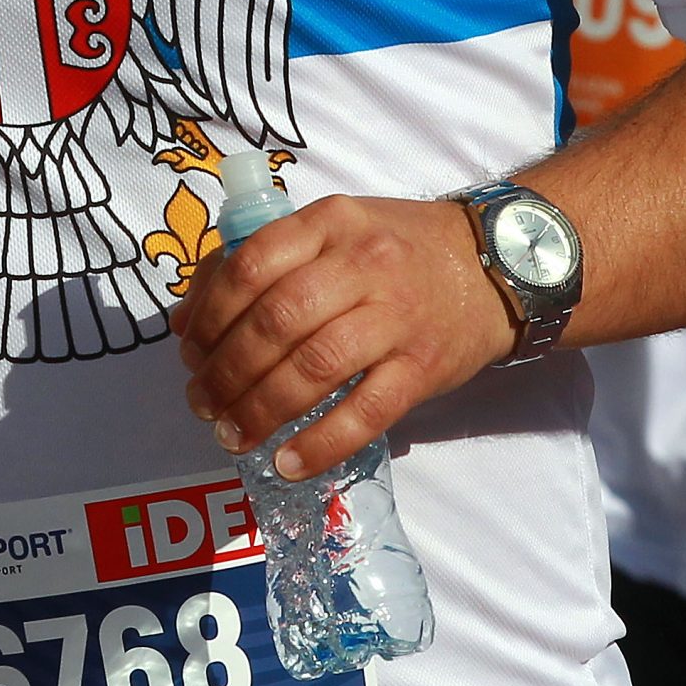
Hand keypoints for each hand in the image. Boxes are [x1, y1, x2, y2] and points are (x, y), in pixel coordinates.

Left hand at [168, 193, 515, 476]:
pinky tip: (286, 463)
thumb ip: (263, 262)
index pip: (252, 265)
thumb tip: (188, 319)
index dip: (210, 313)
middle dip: (227, 370)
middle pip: (277, 321)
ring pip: (314, 368)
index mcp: (330, 222)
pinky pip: (366, 413)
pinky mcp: (423, 368)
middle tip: (202, 401)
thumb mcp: (333, 230)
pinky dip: (320, 444)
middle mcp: (362, 264)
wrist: (498, 264)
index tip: (188, 349)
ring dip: (261, 409)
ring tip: (231, 434)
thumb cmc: (398, 248)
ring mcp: (396, 318)